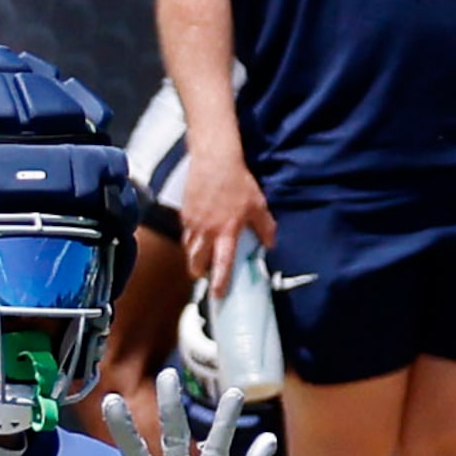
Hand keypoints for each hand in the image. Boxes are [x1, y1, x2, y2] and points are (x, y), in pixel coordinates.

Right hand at [177, 144, 275, 298]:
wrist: (214, 160)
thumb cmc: (236, 182)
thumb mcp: (258, 205)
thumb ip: (265, 227)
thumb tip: (270, 244)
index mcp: (226, 231)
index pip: (222, 264)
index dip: (220, 281)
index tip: (218, 295)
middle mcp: (207, 231)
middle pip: (196, 263)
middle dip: (200, 273)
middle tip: (206, 274)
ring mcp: (193, 224)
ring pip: (189, 251)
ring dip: (194, 258)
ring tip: (201, 259)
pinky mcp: (184, 215)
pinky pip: (186, 235)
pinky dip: (191, 241)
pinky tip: (198, 237)